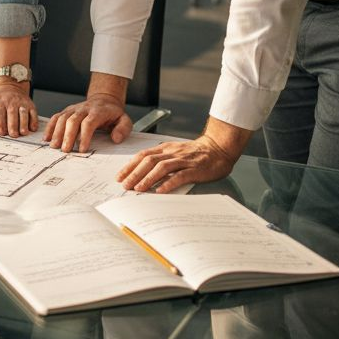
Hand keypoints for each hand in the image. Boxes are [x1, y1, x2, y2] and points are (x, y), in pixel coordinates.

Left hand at [0, 83, 38, 136]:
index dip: (0, 123)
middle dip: (13, 125)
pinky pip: (33, 112)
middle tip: (13, 135)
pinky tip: (32, 128)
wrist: (11, 88)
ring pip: (23, 113)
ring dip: (24, 123)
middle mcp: (11, 102)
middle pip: (12, 114)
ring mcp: (21, 103)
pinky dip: (33, 120)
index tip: (1, 132)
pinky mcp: (30, 105)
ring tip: (23, 133)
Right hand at [42, 96, 131, 152]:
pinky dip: (50, 127)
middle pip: (72, 120)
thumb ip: (123, 129)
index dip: (84, 136)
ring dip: (57, 132)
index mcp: (98, 111)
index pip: (89, 123)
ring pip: (62, 118)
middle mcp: (84, 109)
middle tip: (65, 150)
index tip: (82, 149)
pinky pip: (56, 117)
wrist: (104, 100)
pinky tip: (47, 138)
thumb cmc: (113, 114)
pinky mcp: (67, 111)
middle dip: (67, 136)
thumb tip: (115, 138)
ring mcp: (73, 109)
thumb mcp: (124, 120)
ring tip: (54, 146)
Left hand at [115, 135, 239, 192]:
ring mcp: (183, 160)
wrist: (218, 148)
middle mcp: (172, 153)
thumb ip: (161, 160)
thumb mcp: (175, 152)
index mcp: (166, 148)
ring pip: (162, 167)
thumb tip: (143, 175)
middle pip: (149, 161)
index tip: (120, 176)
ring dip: (148, 178)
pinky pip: (180, 175)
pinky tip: (161, 191)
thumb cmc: (196, 153)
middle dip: (135, 173)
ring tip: (139, 188)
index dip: (130, 166)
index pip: (143, 155)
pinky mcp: (195, 169)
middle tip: (125, 185)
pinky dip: (169, 183)